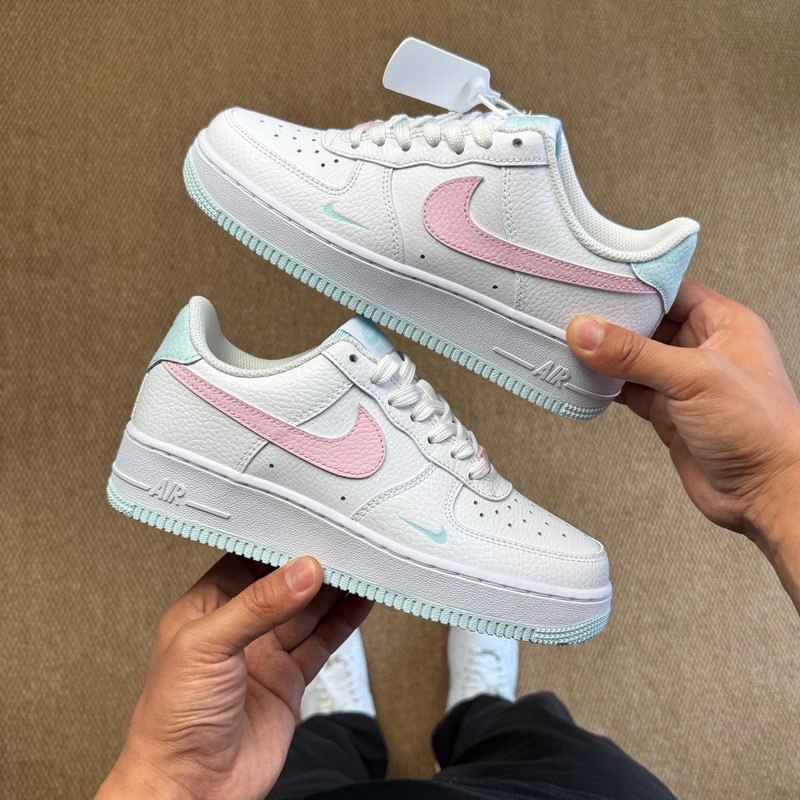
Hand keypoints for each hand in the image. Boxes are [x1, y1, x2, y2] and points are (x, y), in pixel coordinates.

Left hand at [96, 554, 371, 799]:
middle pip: (284, 584)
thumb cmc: (171, 723)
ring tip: (361, 563)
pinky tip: (361, 601)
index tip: (310, 525)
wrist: (189, 791)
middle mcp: (238, 628)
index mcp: (206, 608)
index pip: (248, 562)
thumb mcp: (207, 646)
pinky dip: (344, 621)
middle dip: (314, 564)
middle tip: (345, 542)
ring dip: (335, 589)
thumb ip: (258, 606)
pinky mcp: (289, 680)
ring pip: (308, 610)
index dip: (279, 544)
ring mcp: (265, 654)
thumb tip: (301, 571)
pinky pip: (322, 641)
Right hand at [567, 279, 799, 606]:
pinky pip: (628, 389)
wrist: (765, 493)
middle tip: (578, 315)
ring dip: (605, 355)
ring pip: (633, 358)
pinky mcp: (667, 412)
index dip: (635, 285)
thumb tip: (590, 332)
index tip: (599, 282)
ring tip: (574, 345)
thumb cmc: (763, 431)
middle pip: (646, 323)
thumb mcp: (695, 378)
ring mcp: (683, 383)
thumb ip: (636, 354)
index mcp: (724, 324)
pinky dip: (606, 385)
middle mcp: (703, 349)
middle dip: (612, 321)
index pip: (670, 289)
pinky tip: (589, 379)